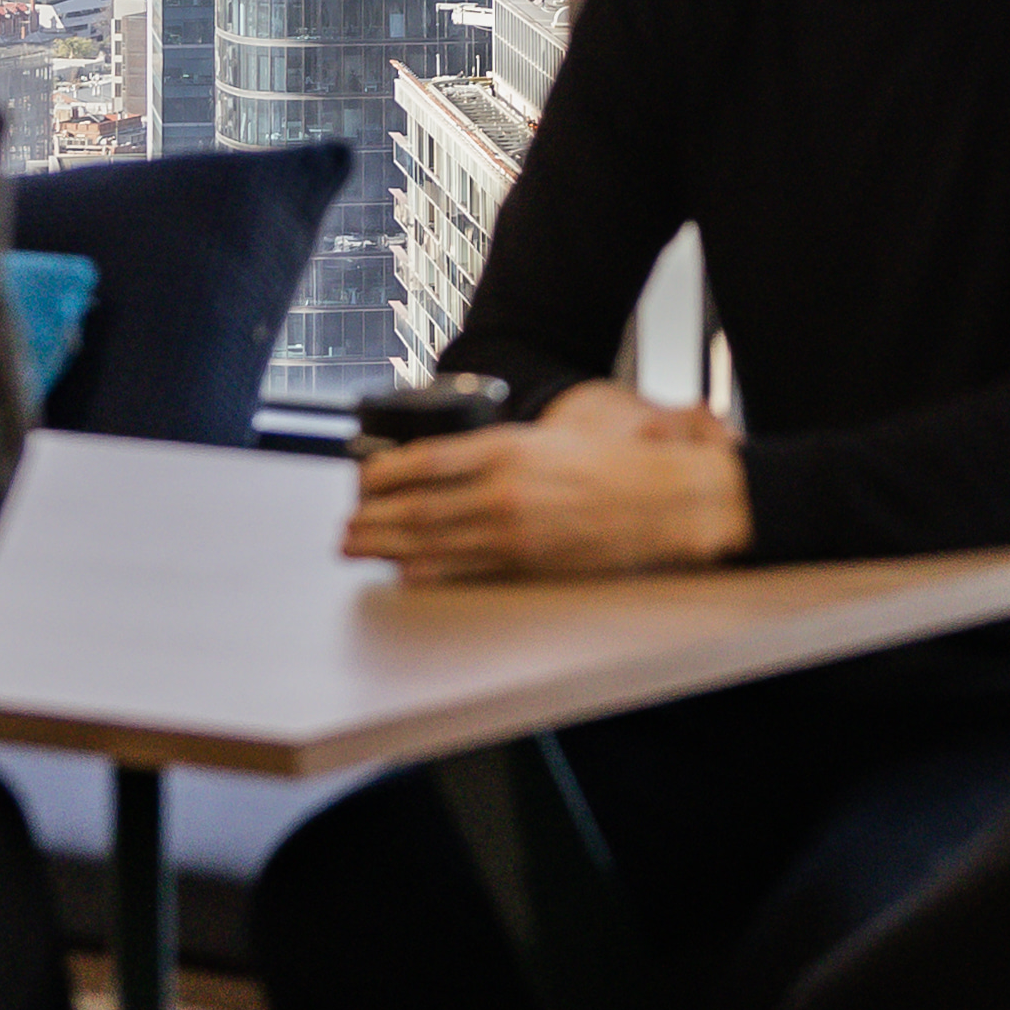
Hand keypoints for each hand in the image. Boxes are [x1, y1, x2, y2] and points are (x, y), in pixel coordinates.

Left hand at [345, 381, 749, 581]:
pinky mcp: (525, 562)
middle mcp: (501, 487)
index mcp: (507, 446)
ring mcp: (511, 528)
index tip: (361, 482)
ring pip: (429, 539)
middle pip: (416, 505)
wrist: (664, 497)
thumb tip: (451, 465)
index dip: (384, 475)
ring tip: (358, 547)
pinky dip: (426, 570)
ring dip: (386, 545)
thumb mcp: (551, 438)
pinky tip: (404, 571)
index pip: (423, 460)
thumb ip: (501, 452)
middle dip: (373, 518)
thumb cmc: (614, 465)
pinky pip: (461, 568)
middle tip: (345, 527)